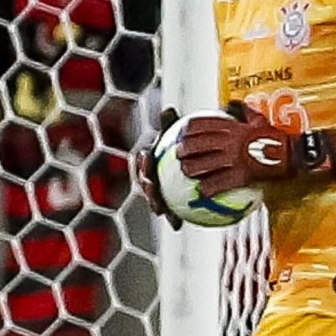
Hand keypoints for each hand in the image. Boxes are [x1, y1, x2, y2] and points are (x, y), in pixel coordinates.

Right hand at [136, 106, 182, 229]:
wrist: (192, 162)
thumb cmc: (183, 144)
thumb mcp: (178, 132)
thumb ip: (172, 123)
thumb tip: (168, 109)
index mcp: (151, 160)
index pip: (144, 160)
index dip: (143, 161)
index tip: (147, 159)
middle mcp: (150, 177)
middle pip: (145, 183)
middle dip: (146, 186)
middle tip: (152, 187)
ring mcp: (159, 193)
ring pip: (154, 200)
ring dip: (156, 205)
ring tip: (161, 210)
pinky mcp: (168, 206)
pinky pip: (170, 213)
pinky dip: (172, 219)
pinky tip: (177, 226)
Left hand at [177, 106, 335, 197]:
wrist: (294, 155)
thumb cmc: (280, 138)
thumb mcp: (261, 120)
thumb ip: (246, 113)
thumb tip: (234, 105)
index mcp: (233, 128)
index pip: (204, 124)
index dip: (189, 129)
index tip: (181, 132)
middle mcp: (231, 141)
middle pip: (198, 144)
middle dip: (184, 149)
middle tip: (178, 154)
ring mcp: (235, 159)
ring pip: (204, 164)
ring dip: (191, 169)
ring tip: (185, 172)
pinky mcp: (241, 175)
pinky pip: (219, 183)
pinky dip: (208, 188)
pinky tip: (201, 193)